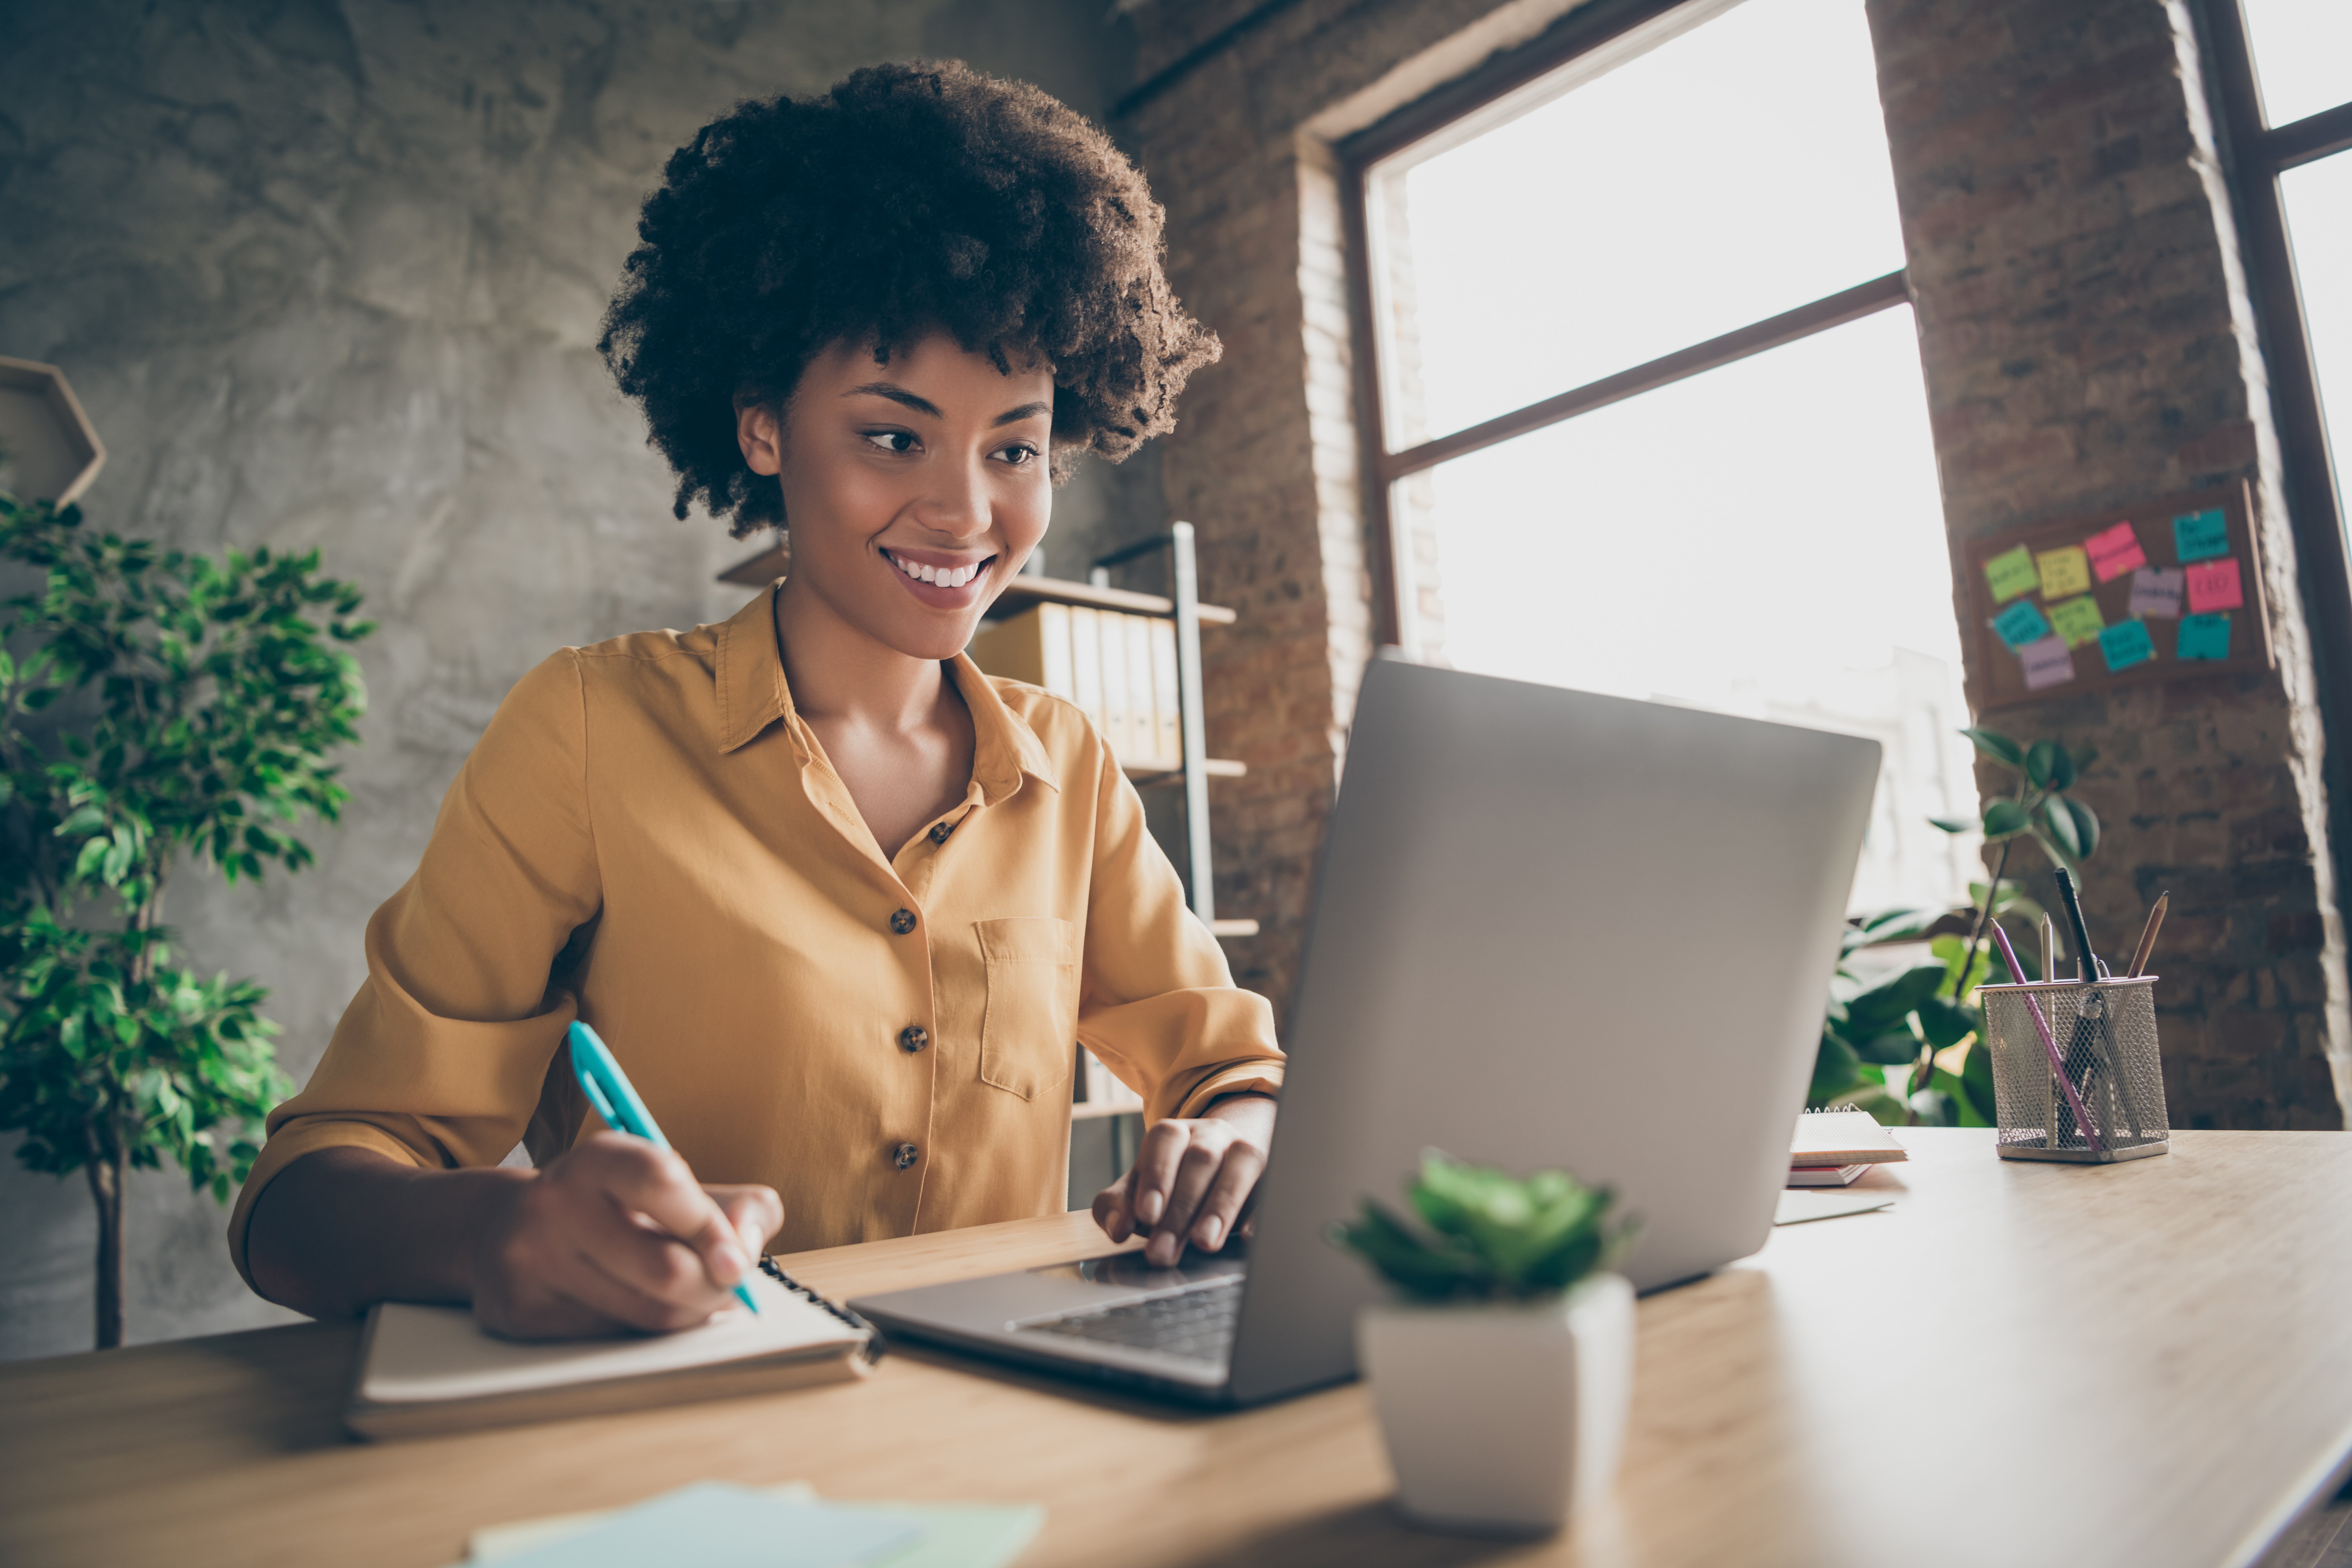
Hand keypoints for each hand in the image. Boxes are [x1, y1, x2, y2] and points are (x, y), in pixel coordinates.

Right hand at [467, 1132, 782, 1339]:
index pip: (663, 1182)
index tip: (738, 1259)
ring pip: (647, 1314)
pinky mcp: (521, 1312)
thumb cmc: (609, 1206)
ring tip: (688, 1294)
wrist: (504, 1228)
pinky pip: (614, 1339)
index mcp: (596, 1161)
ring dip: (687, 1312)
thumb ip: (734, 1205)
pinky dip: (645, 1330)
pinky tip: (639, 1306)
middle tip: (723, 1284)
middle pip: (665, 1268)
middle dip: (713, 1286)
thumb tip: (748, 1248)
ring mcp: (530, 1261)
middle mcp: (555, 1204)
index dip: (712, 1227)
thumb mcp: (670, 1185)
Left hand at [1092, 1094, 1275, 1266]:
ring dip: (1221, 1205)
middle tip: (1164, 1251)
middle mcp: (1213, 1134)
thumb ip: (1117, 1206)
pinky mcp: (1272, 1173)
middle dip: (1181, 1209)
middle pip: (1201, 1160)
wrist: (1220, 1169)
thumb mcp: (1137, 1192)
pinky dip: (1261, 1211)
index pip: (1165, 1140)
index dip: (1156, 1175)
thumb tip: (1117, 1229)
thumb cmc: (1170, 1186)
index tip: (1147, 1215)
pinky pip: (1273, 1185)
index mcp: (1174, 1133)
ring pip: (1241, 1162)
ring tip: (1204, 1243)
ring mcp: (1246, 1149)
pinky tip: (1248, 1237)